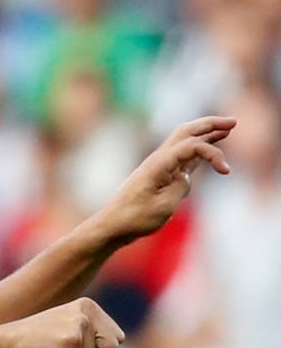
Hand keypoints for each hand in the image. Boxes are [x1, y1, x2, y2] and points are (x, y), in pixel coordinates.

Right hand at [0, 298, 123, 347]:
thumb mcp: (75, 338)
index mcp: (89, 306)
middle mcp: (86, 313)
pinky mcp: (70, 342)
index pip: (117, 339)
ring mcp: (79, 326)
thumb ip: (101, 347)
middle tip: (62, 347)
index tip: (71, 340)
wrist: (7, 340)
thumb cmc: (42, 341)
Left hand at [97, 115, 234, 241]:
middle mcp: (158, 160)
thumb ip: (180, 186)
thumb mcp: (164, 205)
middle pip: (186, 132)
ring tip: (226, 129)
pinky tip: (207, 149)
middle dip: (209, 125)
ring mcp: (158, 167)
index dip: (213, 154)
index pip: (192, 146)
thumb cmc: (135, 218)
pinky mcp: (160, 176)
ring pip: (184, 142)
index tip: (227, 172)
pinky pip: (182, 157)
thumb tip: (186, 176)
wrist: (113, 226)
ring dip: (205, 134)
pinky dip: (197, 151)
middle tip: (234, 122)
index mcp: (158, 163)